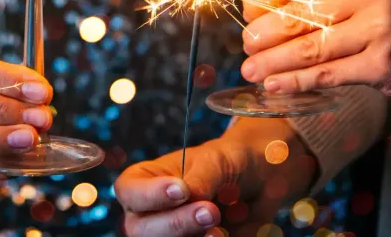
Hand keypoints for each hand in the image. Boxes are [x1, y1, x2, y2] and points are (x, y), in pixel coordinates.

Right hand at [115, 120, 313, 235]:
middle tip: (208, 211)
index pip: (128, 191)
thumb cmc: (229, 161)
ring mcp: (170, 234)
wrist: (261, 180)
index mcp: (144, 181)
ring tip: (220, 228)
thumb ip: (199, 179)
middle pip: (140, 229)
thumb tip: (189, 196)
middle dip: (175, 223)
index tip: (181, 190)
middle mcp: (150, 213)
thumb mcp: (215, 160)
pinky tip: (224, 235)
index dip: (149, 195)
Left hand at [241, 0, 390, 95]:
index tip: (247, 13)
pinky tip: (274, 85)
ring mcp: (380, 29)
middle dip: (263, 33)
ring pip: (308, 48)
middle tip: (244, 45)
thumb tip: (267, 7)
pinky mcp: (386, 66)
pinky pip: (327, 74)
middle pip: (298, 14)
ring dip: (271, 61)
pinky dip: (294, 81)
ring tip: (250, 69)